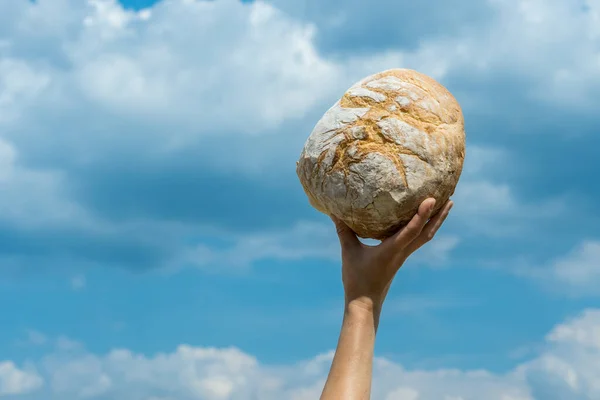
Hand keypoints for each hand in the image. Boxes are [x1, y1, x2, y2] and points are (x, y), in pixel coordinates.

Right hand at [331, 198, 453, 312]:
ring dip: (435, 222)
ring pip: (425, 237)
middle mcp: (402, 252)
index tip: (433, 199)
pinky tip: (421, 222)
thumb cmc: (357, 279)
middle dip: (439, 216)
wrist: (365, 304)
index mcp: (393, 250)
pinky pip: (416, 240)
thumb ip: (343, 231)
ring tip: (445, 207)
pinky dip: (423, 228)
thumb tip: (334, 211)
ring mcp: (403, 256)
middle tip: (450, 199)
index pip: (412, 230)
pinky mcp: (399, 258)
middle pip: (427, 233)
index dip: (423, 214)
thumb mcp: (349, 252)